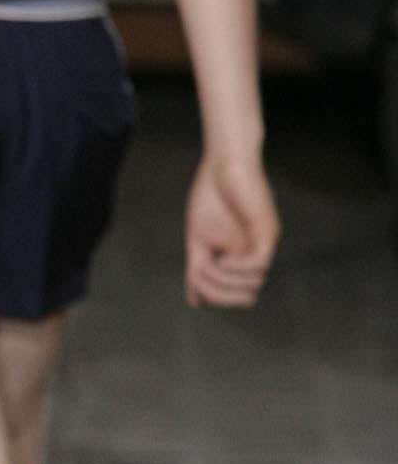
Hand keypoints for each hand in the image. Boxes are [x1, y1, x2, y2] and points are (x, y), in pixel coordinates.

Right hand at [185, 148, 277, 307]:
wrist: (223, 162)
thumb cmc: (212, 195)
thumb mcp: (198, 241)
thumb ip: (197, 270)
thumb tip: (196, 301)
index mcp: (242, 258)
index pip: (237, 297)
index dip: (216, 299)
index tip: (196, 281)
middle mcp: (256, 254)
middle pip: (246, 297)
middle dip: (219, 294)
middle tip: (200, 276)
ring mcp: (264, 243)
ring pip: (252, 283)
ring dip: (224, 280)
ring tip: (209, 264)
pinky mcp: (267, 230)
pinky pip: (257, 264)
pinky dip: (236, 268)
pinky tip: (221, 258)